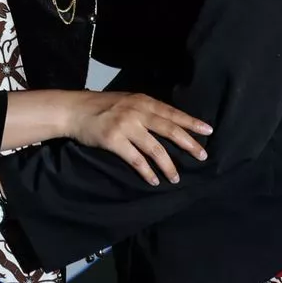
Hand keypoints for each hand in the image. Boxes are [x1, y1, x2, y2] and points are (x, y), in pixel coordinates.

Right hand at [65, 92, 212, 185]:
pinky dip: (146, 172)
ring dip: (168, 165)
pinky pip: (136, 160)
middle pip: (169, 129)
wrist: (73, 111)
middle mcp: (136, 112)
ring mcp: (125, 125)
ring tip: (176, 178)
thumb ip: (145, 109)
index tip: (208, 131)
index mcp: (142, 101)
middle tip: (202, 156)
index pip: (172, 113)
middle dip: (188, 144)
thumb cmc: (101, 106)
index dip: (191, 122)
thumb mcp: (126, 101)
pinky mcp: (113, 140)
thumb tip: (168, 122)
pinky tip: (153, 181)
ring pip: (155, 148)